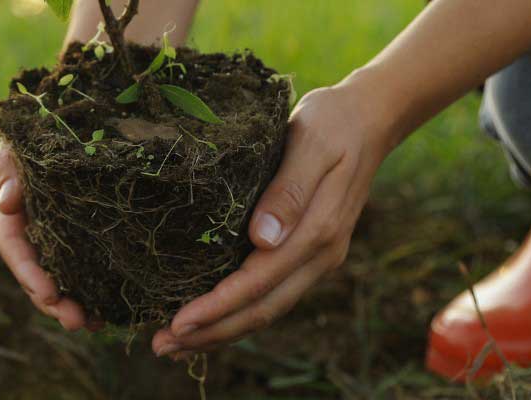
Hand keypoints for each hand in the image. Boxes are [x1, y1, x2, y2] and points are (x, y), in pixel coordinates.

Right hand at [0, 142, 92, 330]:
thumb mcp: (17, 145)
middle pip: (34, 273)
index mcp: (8, 210)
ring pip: (55, 277)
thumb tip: (4, 202)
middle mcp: (26, 229)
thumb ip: (9, 170)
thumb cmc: (34, 131)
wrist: (58, 119)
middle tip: (76, 322)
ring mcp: (49, 235)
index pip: (13, 247)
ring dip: (71, 305)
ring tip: (94, 326)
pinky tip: (108, 312)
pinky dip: (89, 291)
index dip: (29, 274)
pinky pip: (77, 268)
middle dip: (52, 302)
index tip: (49, 294)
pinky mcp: (73, 236)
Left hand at [150, 82, 405, 358]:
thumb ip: (288, 191)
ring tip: (176, 343)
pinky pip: (271, 295)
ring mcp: (317, 258)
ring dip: (221, 331)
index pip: (258, 283)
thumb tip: (262, 239)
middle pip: (261, 310)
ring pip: (266, 309)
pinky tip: (209, 318)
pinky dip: (238, 313)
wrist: (368, 118)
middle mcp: (320, 254)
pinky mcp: (308, 253)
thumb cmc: (331, 123)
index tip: (178, 322)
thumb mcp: (308, 143)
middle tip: (162, 346)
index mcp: (317, 231)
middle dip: (211, 333)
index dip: (217, 308)